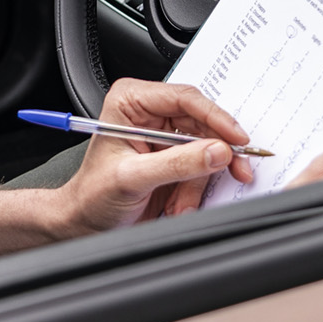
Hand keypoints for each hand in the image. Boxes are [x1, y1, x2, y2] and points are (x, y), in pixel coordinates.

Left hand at [54, 79, 256, 234]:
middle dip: (215, 154)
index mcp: (131, 101)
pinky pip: (202, 167)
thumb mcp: (133, 178)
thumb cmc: (92, 195)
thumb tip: (216, 151)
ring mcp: (164, 136)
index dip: (215, 117)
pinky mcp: (174, 157)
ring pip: (207, 148)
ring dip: (198, 181)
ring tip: (180, 203)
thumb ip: (177, 164)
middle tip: (237, 169)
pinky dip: (195, 189)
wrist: (85, 222)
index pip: (184, 98)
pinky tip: (177, 204)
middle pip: (202, 122)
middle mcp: (149, 113)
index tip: (237, 139)